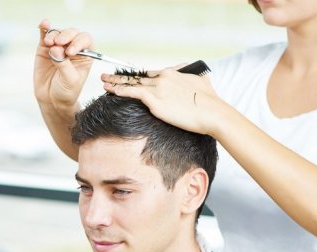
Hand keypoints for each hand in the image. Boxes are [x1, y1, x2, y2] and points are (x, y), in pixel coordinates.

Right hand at [34, 19, 93, 107]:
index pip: (86, 41)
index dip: (79, 42)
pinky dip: (44, 28)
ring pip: (58, 33)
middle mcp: (73, 48)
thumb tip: (54, 48)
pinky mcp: (45, 48)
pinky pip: (45, 34)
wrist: (52, 99)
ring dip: (54, 35)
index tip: (70, 52)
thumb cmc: (67, 91)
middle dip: (66, 36)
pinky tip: (44, 24)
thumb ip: (64, 64)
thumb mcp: (70, 80)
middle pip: (72, 33)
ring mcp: (58, 47)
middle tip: (59, 43)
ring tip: (49, 44)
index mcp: (85, 55)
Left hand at [101, 66, 224, 136]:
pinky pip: (133, 93)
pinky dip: (121, 91)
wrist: (212, 112)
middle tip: (107, 76)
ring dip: (116, 83)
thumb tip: (186, 75)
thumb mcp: (200, 82)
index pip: (149, 74)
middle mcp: (163, 77)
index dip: (136, 77)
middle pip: (137, 77)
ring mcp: (158, 88)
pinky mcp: (156, 100)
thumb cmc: (210, 102)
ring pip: (132, 83)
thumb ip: (189, 77)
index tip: (128, 78)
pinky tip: (112, 91)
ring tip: (104, 83)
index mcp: (173, 73)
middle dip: (121, 77)